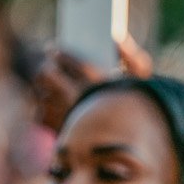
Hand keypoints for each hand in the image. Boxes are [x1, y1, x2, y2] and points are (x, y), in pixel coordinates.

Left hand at [31, 37, 154, 132]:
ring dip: (43, 89)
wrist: (126, 144)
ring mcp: (64, 117)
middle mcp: (76, 99)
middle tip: (48, 65)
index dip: (59, 53)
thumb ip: (133, 57)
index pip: (68, 61)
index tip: (53, 48)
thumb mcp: (143, 82)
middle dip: (46, 68)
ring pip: (41, 96)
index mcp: (95, 83)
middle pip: (47, 75)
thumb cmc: (136, 108)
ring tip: (47, 83)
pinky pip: (40, 115)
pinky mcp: (57, 133)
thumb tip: (116, 39)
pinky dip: (43, 109)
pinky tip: (50, 103)